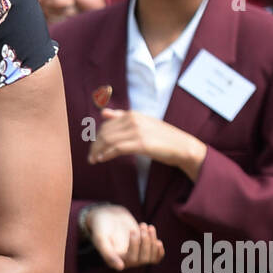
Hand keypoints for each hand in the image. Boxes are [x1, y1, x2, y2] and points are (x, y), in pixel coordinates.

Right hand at [85, 204, 163, 270]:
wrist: (108, 217)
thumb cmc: (101, 227)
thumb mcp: (101, 238)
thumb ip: (107, 253)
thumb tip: (120, 268)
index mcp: (116, 261)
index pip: (131, 259)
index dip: (135, 245)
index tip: (132, 230)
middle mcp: (126, 261)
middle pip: (143, 259)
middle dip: (145, 241)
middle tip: (141, 224)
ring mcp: (136, 256)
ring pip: (151, 257)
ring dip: (152, 240)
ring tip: (144, 225)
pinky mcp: (144, 250)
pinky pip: (156, 258)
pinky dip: (159, 250)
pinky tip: (157, 239)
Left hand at [89, 107, 204, 178]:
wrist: (182, 146)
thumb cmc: (162, 137)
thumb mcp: (142, 123)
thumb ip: (122, 117)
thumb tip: (103, 112)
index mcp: (133, 114)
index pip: (106, 125)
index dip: (97, 137)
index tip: (93, 148)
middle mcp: (133, 120)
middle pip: (105, 133)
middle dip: (95, 145)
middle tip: (90, 157)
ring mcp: (137, 131)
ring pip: (109, 140)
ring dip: (98, 151)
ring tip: (93, 160)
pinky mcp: (141, 144)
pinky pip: (117, 148)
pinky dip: (106, 154)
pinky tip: (101, 159)